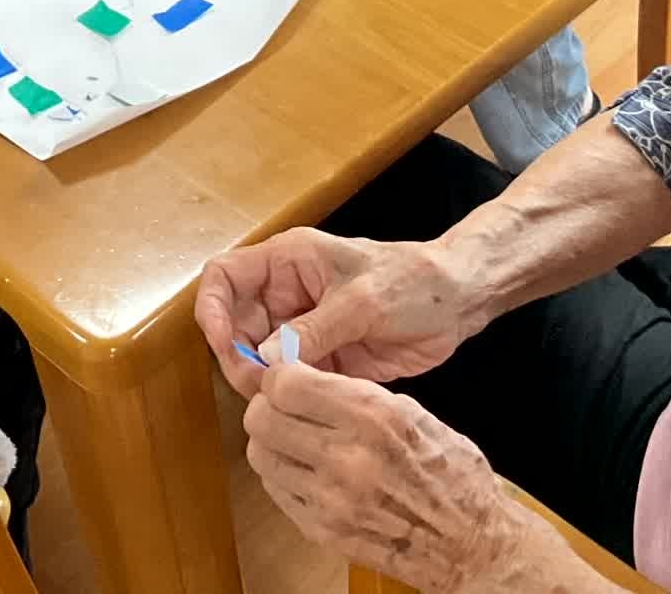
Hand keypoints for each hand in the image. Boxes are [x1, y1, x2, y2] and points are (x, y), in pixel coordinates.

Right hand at [196, 228, 475, 392]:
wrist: (458, 304)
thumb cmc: (411, 283)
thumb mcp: (361, 301)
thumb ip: (313, 329)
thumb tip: (266, 359)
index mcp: (288, 262)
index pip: (225, 276)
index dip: (211, 307)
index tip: (221, 342)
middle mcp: (286, 295)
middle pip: (234, 326)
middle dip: (237, 357)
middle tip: (259, 385)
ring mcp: (303, 330)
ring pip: (258, 359)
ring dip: (261, 382)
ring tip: (283, 398)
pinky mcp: (322, 360)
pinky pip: (289, 380)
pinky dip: (287, 395)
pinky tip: (300, 407)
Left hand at [245, 364, 522, 593]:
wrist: (471, 544)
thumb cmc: (451, 474)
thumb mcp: (413, 413)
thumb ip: (356, 394)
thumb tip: (306, 376)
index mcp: (372, 417)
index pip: (286, 384)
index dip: (279, 375)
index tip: (286, 375)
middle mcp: (347, 458)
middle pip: (260, 419)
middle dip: (267, 404)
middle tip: (283, 404)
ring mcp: (330, 500)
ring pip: (260, 454)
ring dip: (270, 440)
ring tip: (294, 437)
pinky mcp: (322, 530)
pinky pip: (276, 490)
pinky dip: (283, 474)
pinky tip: (306, 468)